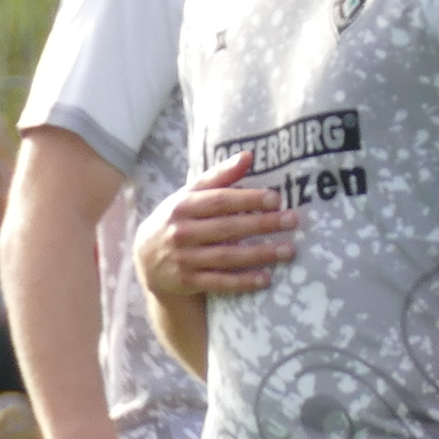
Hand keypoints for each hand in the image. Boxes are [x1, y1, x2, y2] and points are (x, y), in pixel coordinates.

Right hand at [134, 151, 297, 298]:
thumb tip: (248, 156)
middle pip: (227, 227)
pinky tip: (265, 279)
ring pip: (227, 256)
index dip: (248, 199)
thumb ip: (218, 177)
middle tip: (292, 221)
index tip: (276, 198)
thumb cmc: (178, 220)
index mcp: (182, 206)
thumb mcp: (189, 195)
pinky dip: (242, 282)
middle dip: (262, 224)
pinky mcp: (187, 282)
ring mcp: (183, 259)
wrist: (146, 259)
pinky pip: (219, 282)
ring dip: (260, 254)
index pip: (219, 200)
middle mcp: (181, 232)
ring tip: (288, 250)